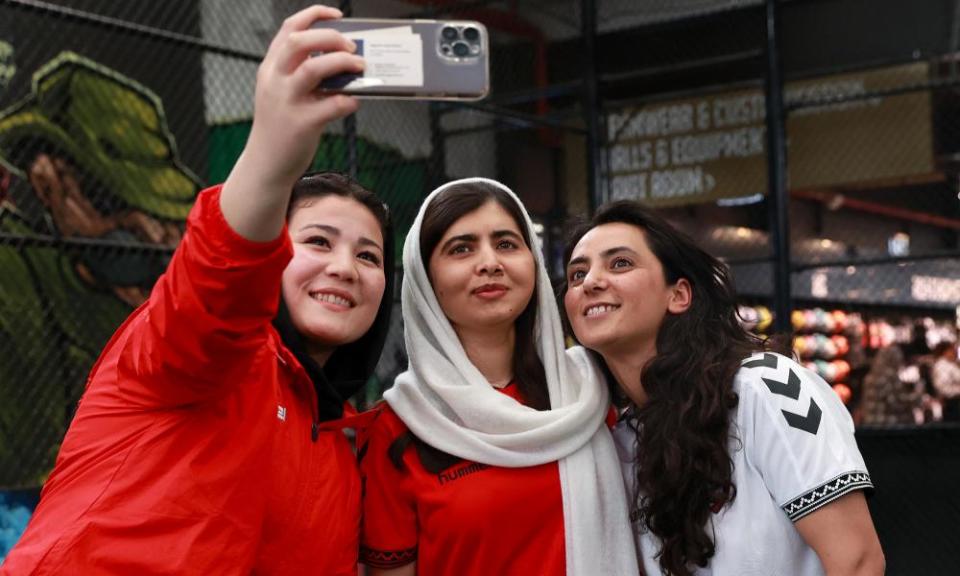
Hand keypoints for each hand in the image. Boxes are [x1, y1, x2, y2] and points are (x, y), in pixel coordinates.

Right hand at [245, 4, 362, 189]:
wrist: (266, 165)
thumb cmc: (280, 127)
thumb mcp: (281, 94)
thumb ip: (302, 76)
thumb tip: (341, 63)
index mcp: (271, 69)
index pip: (289, 29)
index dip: (314, 15)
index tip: (336, 15)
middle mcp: (275, 81)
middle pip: (299, 42)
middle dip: (330, 37)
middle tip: (351, 47)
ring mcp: (286, 102)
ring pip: (313, 68)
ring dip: (342, 63)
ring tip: (360, 68)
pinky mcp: (301, 125)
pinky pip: (331, 105)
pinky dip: (348, 100)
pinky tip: (354, 102)